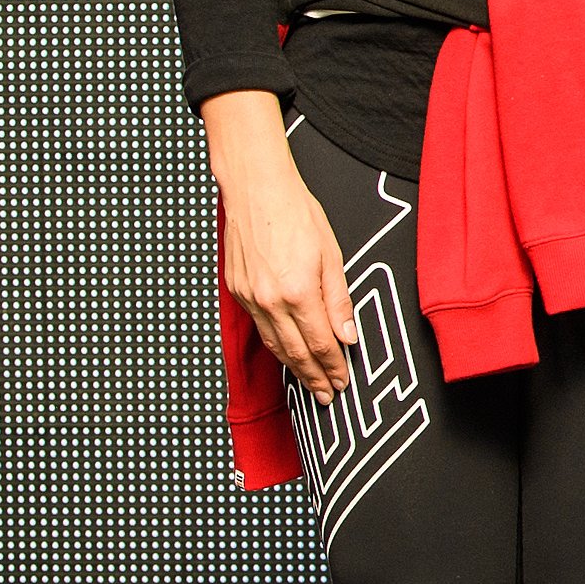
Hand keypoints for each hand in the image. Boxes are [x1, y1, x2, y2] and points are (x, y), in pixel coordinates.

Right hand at [204, 90, 356, 399]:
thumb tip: (347, 335)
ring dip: (293, 367)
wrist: (256, 188)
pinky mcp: (237, 290)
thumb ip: (338, 299)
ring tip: (309, 382)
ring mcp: (250, 297)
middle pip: (296, 352)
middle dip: (314, 377)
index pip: (321, 344)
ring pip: (274, 345)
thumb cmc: (295, 212)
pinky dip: (274, 344)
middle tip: (327, 395)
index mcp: (298, 292)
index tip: (341, 382)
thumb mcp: (331, 254)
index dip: (333, 367)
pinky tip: (285, 351)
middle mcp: (270, 300)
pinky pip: (259, 327)